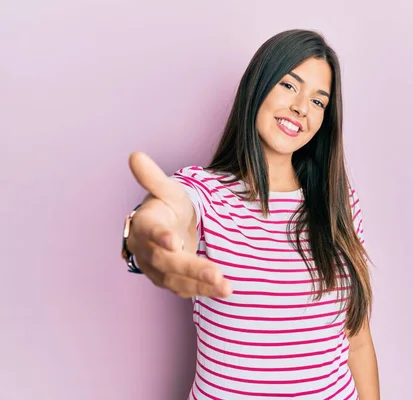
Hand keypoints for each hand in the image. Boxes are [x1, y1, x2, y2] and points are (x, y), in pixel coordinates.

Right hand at [126, 152, 231, 297]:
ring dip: (201, 285)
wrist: (169, 226)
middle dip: (191, 268)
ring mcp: (156, 269)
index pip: (149, 231)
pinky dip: (204, 291)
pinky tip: (224, 290)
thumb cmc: (168, 206)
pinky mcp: (169, 281)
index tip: (173, 241)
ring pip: (176, 281)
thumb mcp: (166, 190)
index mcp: (143, 224)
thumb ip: (154, 177)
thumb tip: (135, 155)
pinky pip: (186, 289)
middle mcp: (146, 250)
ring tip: (227, 287)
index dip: (160, 237)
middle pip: (166, 262)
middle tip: (216, 274)